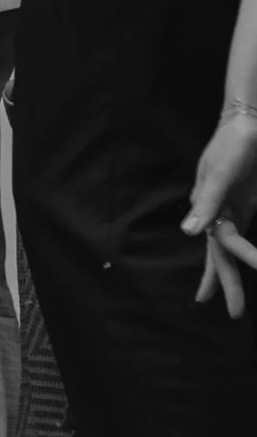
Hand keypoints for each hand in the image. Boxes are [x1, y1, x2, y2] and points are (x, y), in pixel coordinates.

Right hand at [185, 101, 256, 320]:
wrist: (249, 122)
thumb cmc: (232, 145)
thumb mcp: (218, 172)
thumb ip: (206, 203)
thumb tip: (188, 233)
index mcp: (209, 207)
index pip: (223, 244)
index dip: (239, 262)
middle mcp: (218, 212)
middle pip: (220, 254)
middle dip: (226, 283)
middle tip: (233, 314)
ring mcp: (232, 208)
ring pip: (230, 249)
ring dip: (231, 272)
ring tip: (229, 298)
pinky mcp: (246, 202)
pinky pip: (242, 233)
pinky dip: (244, 251)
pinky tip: (246, 260)